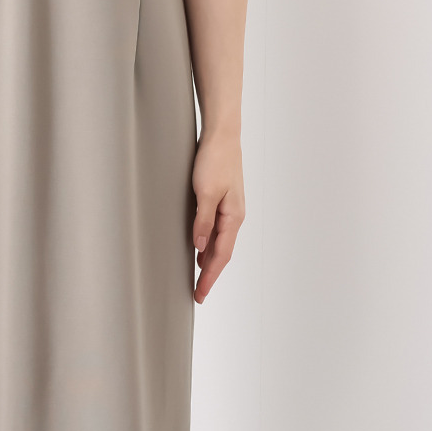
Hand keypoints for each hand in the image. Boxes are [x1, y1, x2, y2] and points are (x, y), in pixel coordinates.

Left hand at [192, 130, 244, 303]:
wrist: (222, 136)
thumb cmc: (215, 160)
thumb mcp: (205, 192)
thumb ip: (202, 221)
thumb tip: (199, 246)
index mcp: (233, 217)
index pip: (220, 256)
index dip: (209, 277)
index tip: (200, 293)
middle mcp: (234, 216)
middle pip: (221, 253)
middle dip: (209, 275)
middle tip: (197, 294)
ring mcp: (229, 209)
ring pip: (219, 243)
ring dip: (209, 262)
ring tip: (198, 279)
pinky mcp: (222, 201)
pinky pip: (216, 231)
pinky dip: (208, 245)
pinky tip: (200, 250)